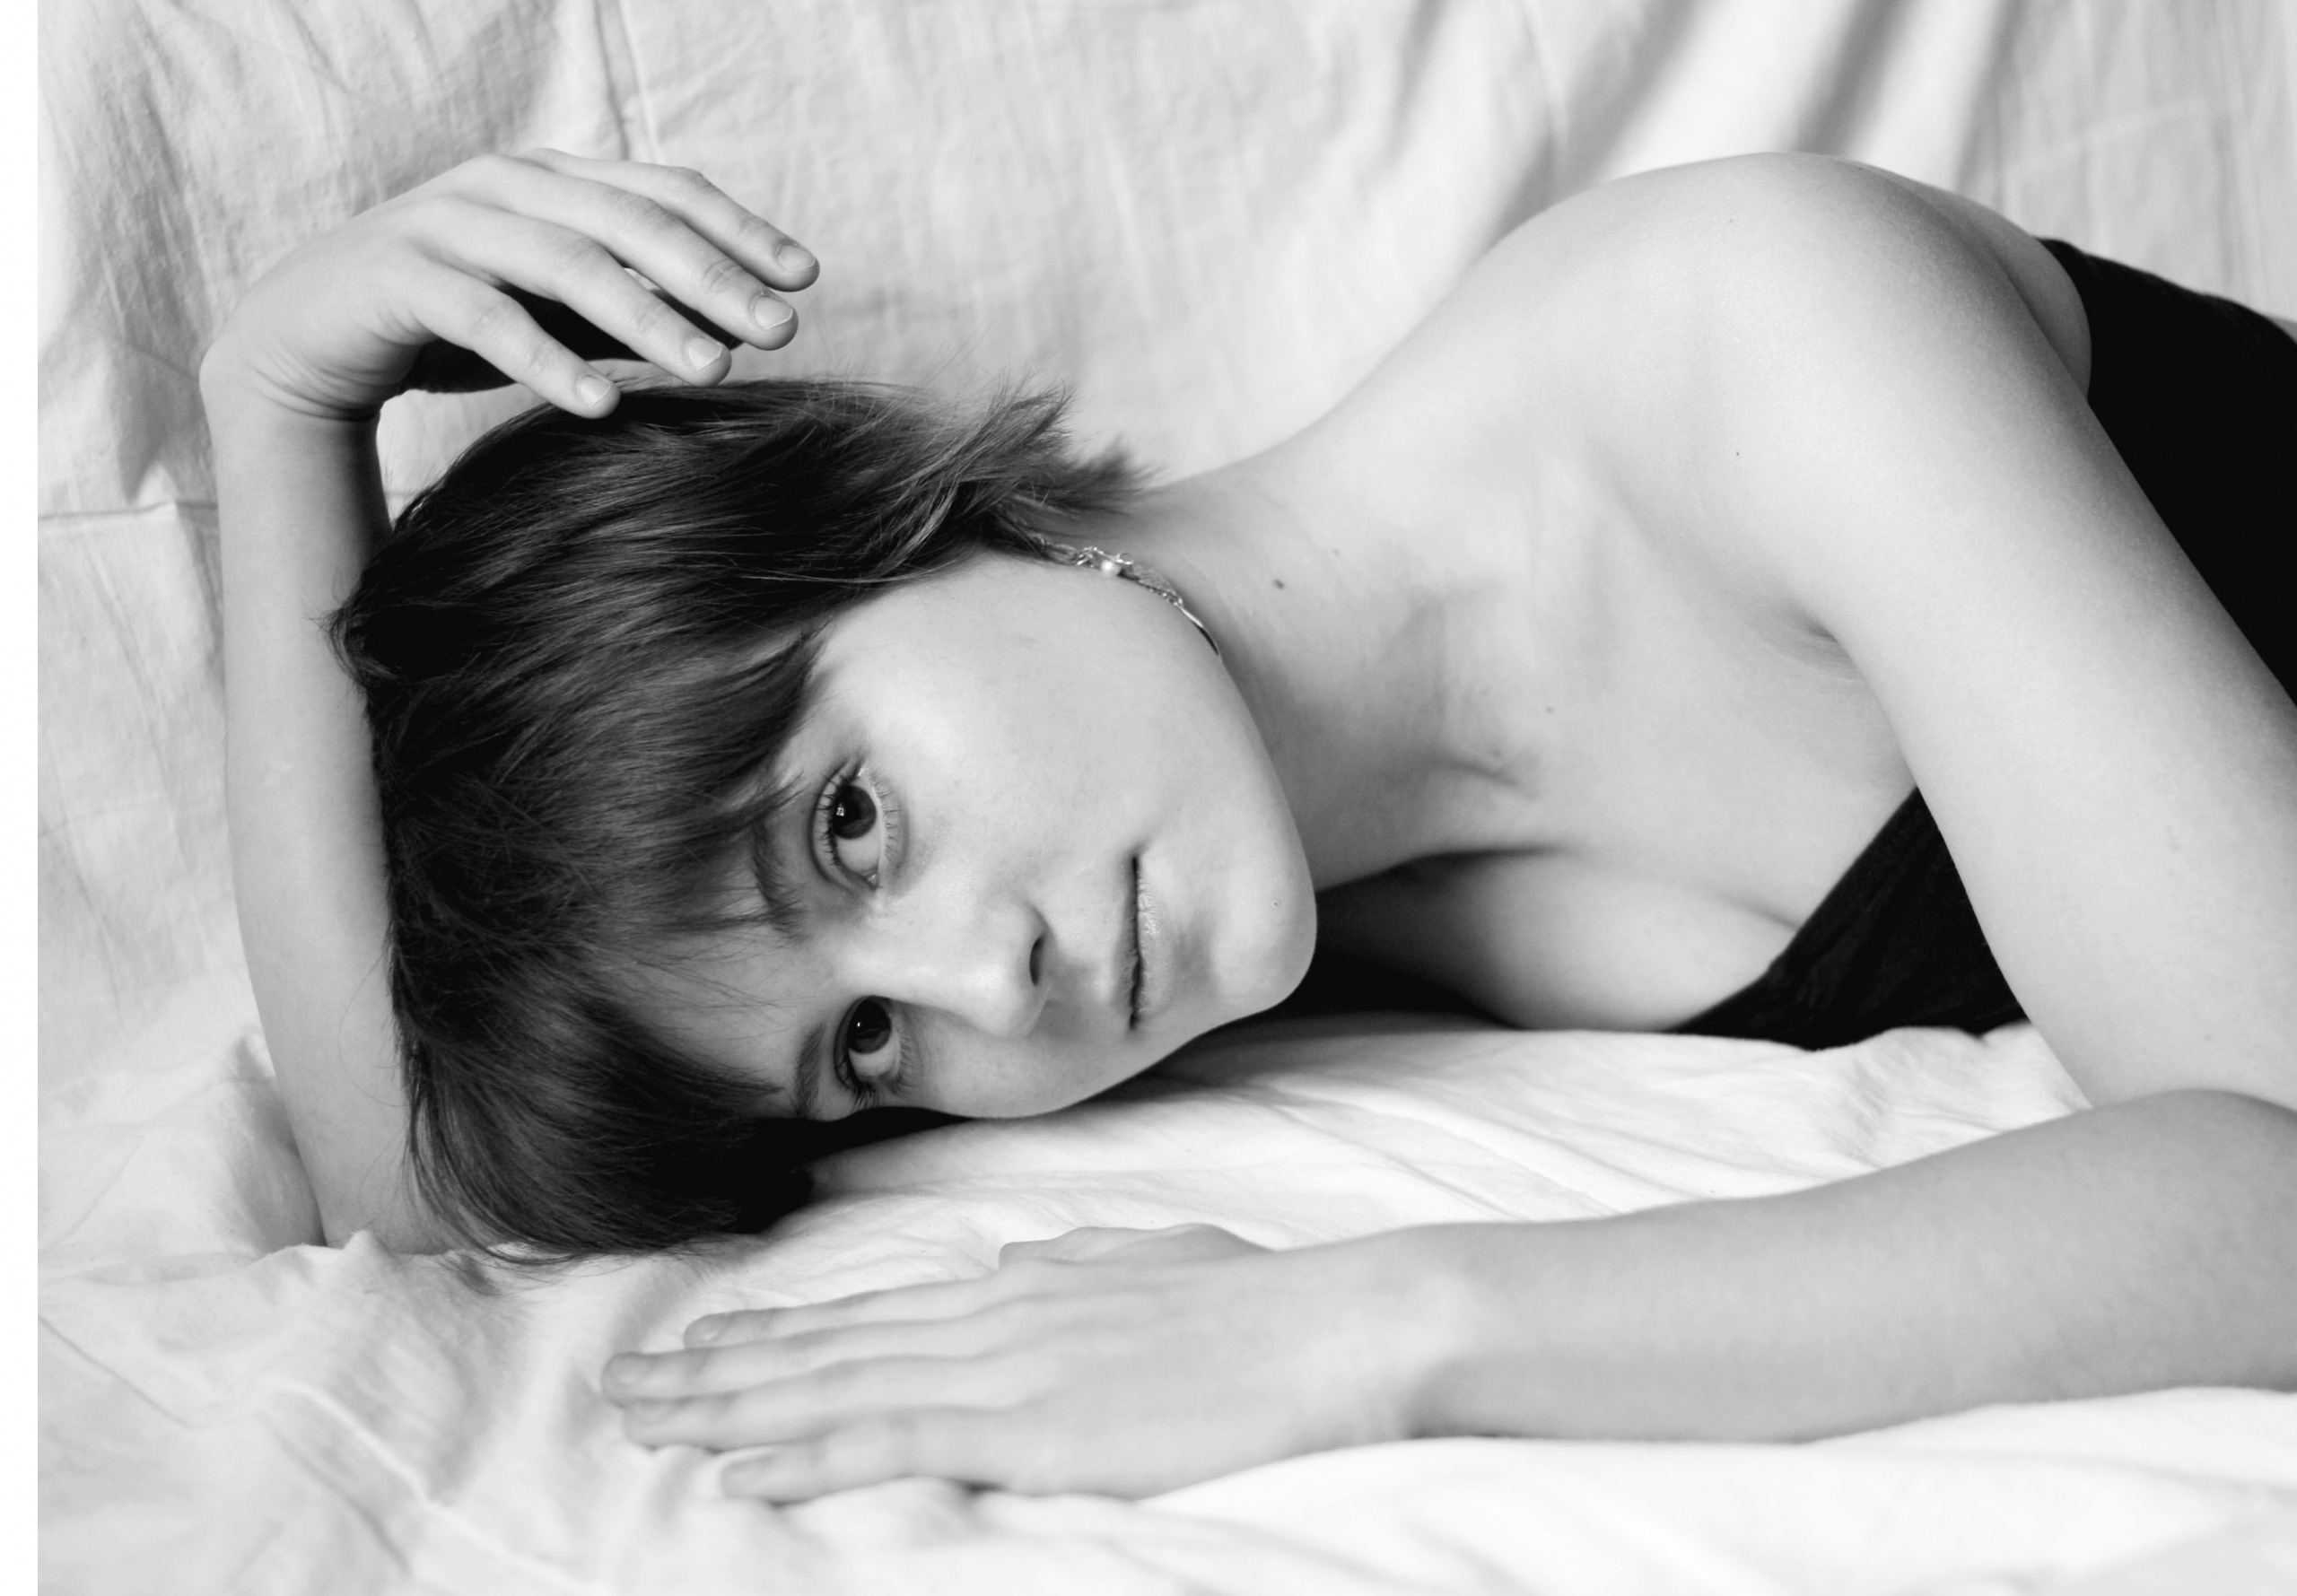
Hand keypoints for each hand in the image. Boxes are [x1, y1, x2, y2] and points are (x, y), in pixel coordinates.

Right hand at [199, 149, 816, 421]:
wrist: (310, 337)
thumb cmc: (451, 321)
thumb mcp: (557, 313)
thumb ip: (633, 311)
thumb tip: (740, 331)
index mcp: (553, 179)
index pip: (666, 192)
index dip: (740, 232)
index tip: (806, 279)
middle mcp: (507, 184)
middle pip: (631, 222)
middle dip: (714, 276)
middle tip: (781, 330)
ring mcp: (449, 222)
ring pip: (567, 261)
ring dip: (647, 318)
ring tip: (711, 370)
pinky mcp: (401, 276)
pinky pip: (486, 316)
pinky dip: (548, 360)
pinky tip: (602, 405)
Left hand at [601, 1225, 1440, 1498]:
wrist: (1337, 1324)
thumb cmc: (1264, 1306)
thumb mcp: (1155, 1268)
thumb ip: (1081, 1267)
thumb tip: (1025, 1263)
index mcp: (1023, 1288)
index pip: (872, 1313)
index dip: (780, 1330)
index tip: (707, 1338)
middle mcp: (993, 1318)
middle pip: (829, 1346)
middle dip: (720, 1366)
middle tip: (625, 1379)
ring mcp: (1006, 1369)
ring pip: (836, 1387)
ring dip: (730, 1406)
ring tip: (643, 1416)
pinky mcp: (1032, 1426)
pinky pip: (893, 1441)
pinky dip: (806, 1455)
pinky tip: (740, 1467)